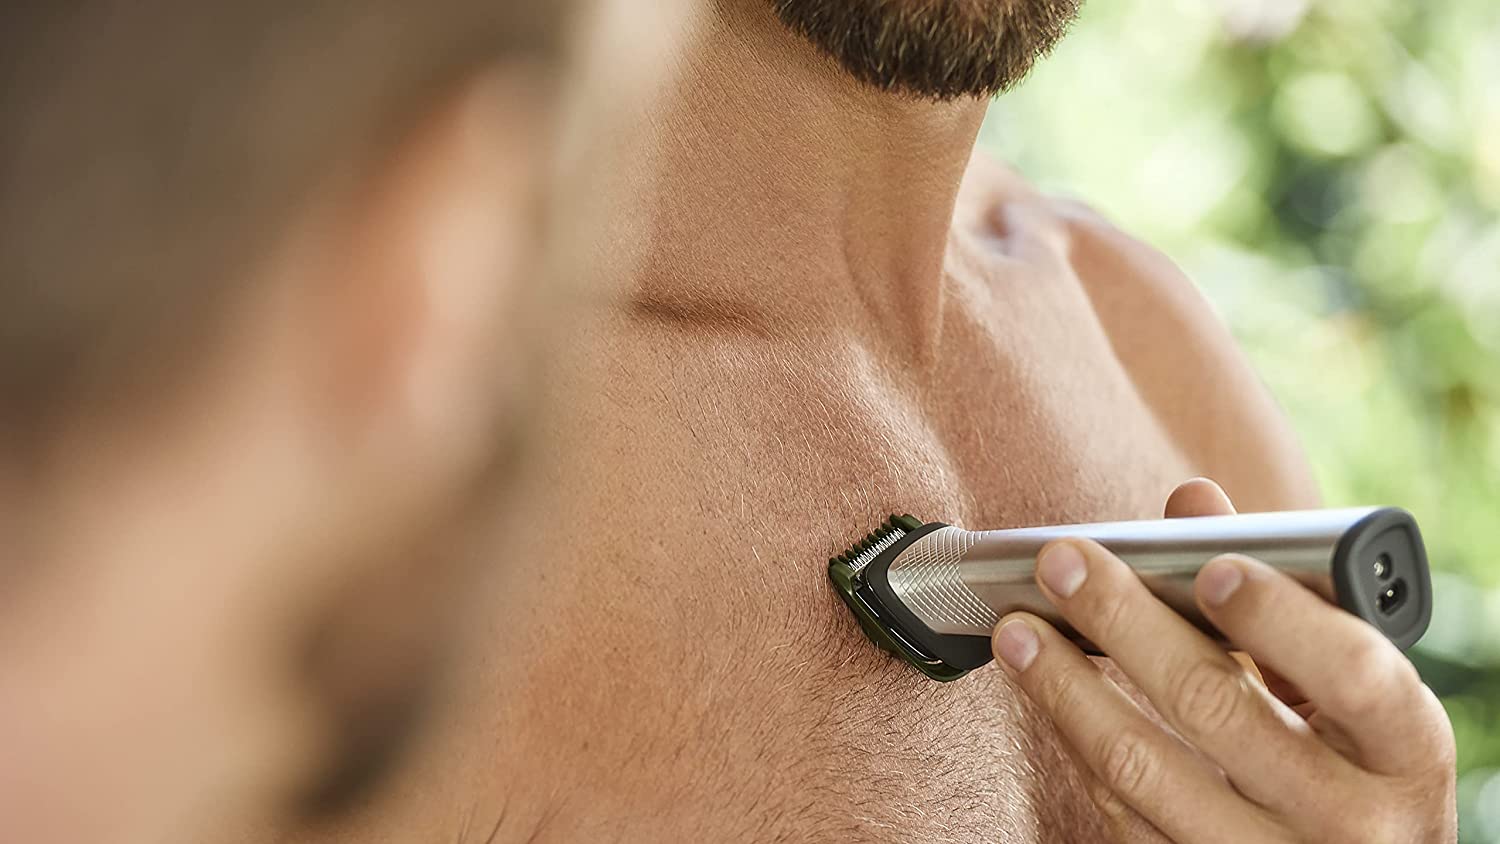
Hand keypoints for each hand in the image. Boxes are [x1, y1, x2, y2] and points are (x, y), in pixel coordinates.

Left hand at [991, 479, 1457, 842]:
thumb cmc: (1356, 761)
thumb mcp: (1349, 688)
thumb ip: (1276, 592)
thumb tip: (1194, 503)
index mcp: (1406, 750)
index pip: (1351, 674)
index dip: (1281, 618)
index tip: (1213, 567)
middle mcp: (1352, 820)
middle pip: (1217, 708)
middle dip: (1124, 623)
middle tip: (1062, 564)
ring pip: (1146, 770)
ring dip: (1066, 689)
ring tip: (1019, 631)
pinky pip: (1123, 818)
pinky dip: (1076, 744)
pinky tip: (1046, 693)